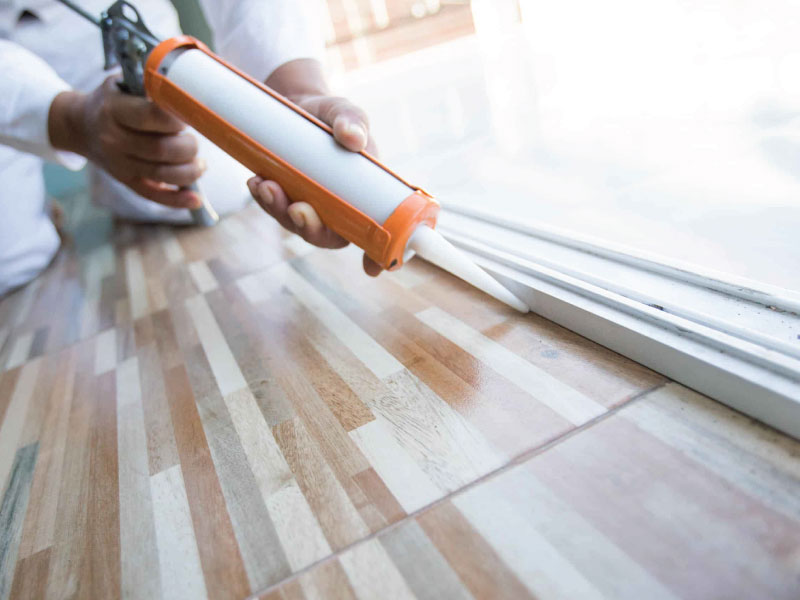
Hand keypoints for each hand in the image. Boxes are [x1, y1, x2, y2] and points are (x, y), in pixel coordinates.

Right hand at [49, 77, 203, 208]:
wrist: (79, 125)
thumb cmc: (112, 101)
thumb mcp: (122, 83)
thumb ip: (150, 86)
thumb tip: (187, 90)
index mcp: (113, 109)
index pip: (152, 116)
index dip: (178, 118)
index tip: (189, 116)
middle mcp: (113, 139)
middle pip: (161, 149)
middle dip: (189, 147)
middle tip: (194, 141)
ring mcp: (119, 163)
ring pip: (162, 174)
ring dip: (190, 171)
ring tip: (200, 164)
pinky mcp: (126, 181)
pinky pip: (153, 195)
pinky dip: (177, 200)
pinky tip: (195, 199)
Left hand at [247, 85, 382, 275]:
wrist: (299, 103)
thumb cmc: (332, 114)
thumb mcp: (345, 111)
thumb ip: (353, 121)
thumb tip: (352, 138)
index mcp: (364, 195)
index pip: (375, 231)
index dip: (376, 255)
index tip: (371, 268)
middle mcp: (338, 207)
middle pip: (329, 236)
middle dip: (310, 228)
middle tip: (298, 208)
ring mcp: (310, 204)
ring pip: (297, 224)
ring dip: (280, 212)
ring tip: (266, 186)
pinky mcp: (286, 195)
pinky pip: (274, 207)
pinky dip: (263, 199)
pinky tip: (255, 183)